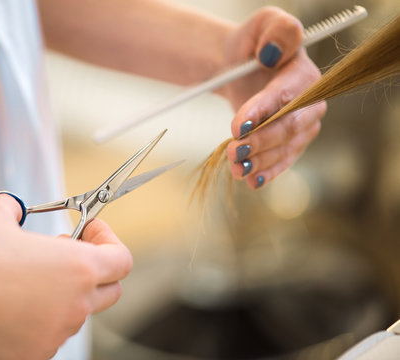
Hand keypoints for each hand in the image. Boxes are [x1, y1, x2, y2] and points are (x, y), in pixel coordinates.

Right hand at [0, 195, 131, 359]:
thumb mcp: (0, 214)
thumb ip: (20, 210)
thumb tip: (16, 209)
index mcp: (78, 267)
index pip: (123, 260)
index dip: (109, 241)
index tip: (90, 231)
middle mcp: (73, 305)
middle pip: (110, 291)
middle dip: (94, 269)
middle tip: (65, 253)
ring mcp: (53, 334)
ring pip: (76, 313)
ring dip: (64, 295)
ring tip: (31, 278)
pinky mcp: (30, 355)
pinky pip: (49, 334)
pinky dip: (41, 320)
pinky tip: (11, 304)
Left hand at [218, 7, 325, 188]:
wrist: (241, 69)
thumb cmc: (252, 46)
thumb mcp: (263, 24)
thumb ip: (276, 30)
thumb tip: (271, 53)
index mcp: (304, 74)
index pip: (286, 96)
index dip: (264, 112)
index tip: (239, 125)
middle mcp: (310, 104)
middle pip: (289, 128)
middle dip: (261, 142)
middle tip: (235, 150)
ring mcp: (302, 127)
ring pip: (284, 149)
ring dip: (260, 161)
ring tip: (236, 168)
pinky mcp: (291, 144)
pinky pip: (282, 161)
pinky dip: (267, 173)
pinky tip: (252, 181)